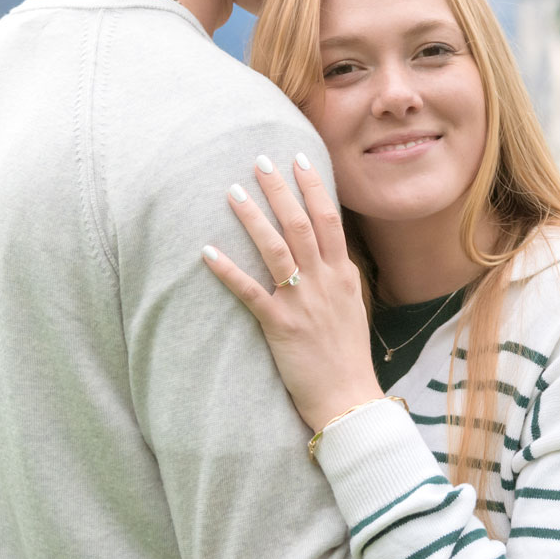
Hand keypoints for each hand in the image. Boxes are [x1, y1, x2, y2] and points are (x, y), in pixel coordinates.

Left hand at [202, 153, 384, 430]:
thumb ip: (340, 277)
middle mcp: (324, 282)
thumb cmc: (348, 356)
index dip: (313, 186)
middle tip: (260, 159)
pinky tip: (207, 251)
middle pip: (301, 223)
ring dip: (253, 218)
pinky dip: (228, 270)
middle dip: (280, 189)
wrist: (348, 400)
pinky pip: (249, 292)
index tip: (299, 157)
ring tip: (233, 191)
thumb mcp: (352, 307)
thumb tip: (331, 252)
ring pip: (276, 249)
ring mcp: (302, 302)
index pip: (329, 218)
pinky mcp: (280, 326)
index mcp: (343, 275)